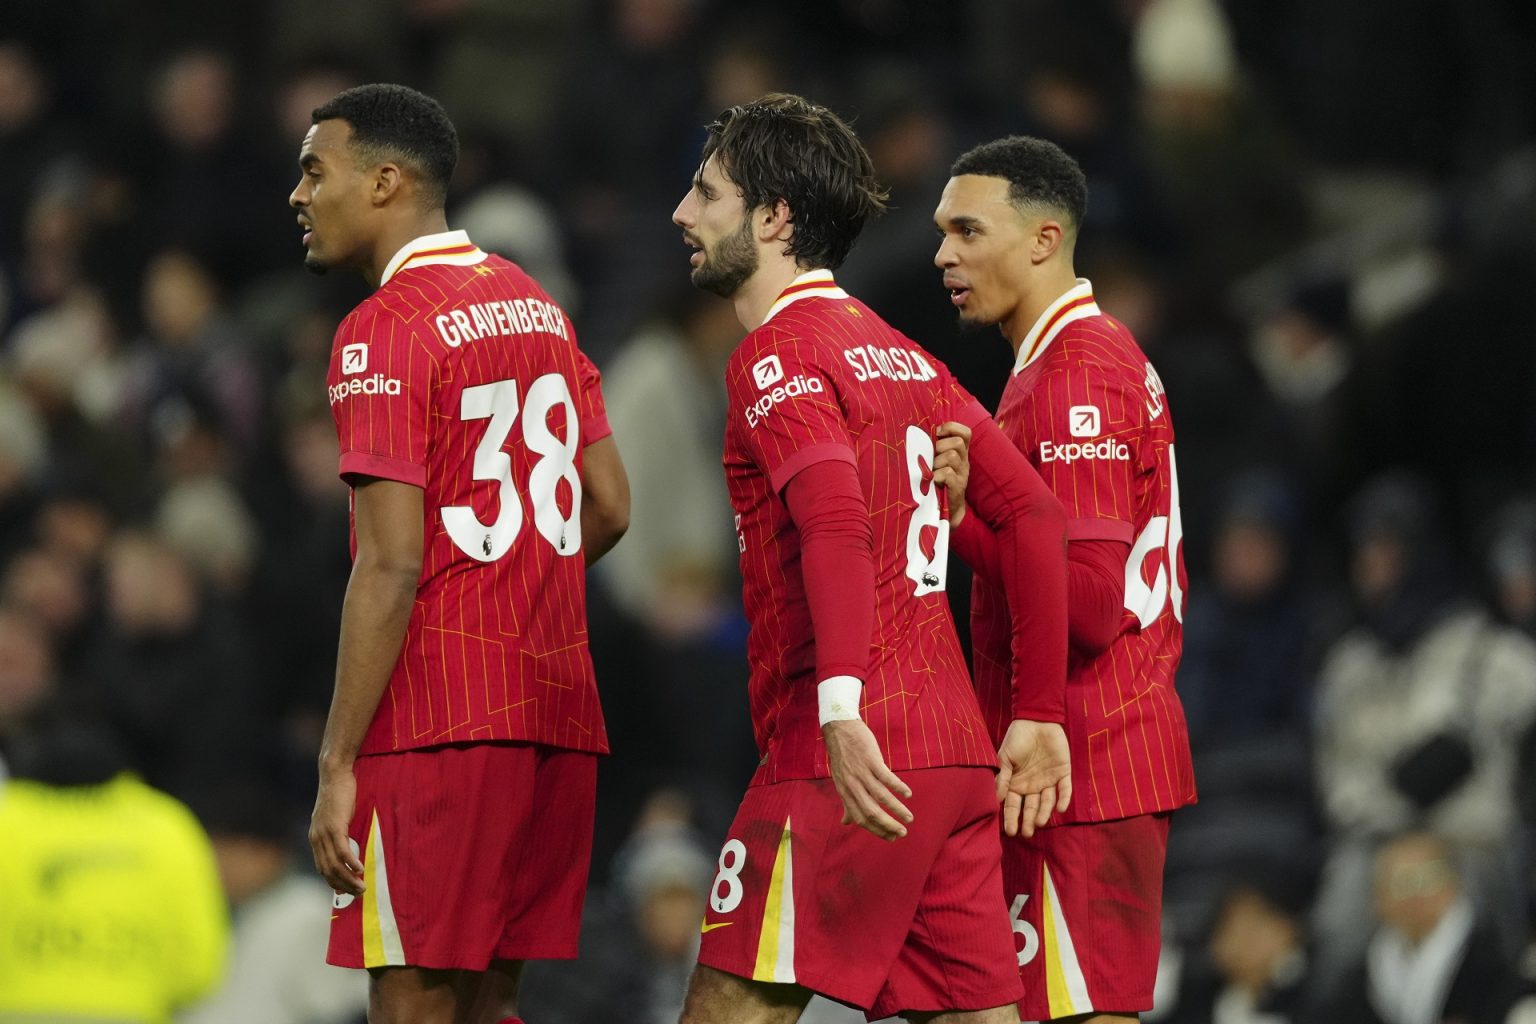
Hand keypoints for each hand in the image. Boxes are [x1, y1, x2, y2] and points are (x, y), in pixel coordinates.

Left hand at [310, 764, 364, 895]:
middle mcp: (316, 838)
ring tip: (362, 886)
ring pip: (335, 864)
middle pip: (328, 870)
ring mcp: (324, 833)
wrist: (335, 774)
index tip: (346, 891)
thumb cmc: (339, 793)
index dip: (333, 882)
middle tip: (358, 892)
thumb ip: (338, 831)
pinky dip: (351, 862)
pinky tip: (360, 869)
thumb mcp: (335, 816)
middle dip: (343, 885)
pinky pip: (343, 850)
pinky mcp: (334, 826)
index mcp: (315, 838)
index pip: (322, 867)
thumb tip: (349, 843)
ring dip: (349, 878)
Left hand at [822, 719, 913, 840]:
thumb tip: (846, 823)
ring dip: (897, 809)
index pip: (861, 818)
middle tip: (903, 833)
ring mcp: (861, 772)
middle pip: (871, 811)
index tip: (891, 837)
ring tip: (909, 818)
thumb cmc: (842, 757)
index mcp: (845, 792)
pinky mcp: (871, 759)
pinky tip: (908, 794)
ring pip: (881, 796)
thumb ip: (846, 802)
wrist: (839, 729)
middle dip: (888, 825)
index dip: (876, 830)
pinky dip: (898, 787)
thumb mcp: (840, 781)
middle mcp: (853, 785)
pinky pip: (886, 777)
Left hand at [933, 422, 971, 527]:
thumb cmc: (937, 481)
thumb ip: (934, 448)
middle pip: (957, 442)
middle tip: (932, 458)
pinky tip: (932, 481)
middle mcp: (964, 461)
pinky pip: (948, 473)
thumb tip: (918, 433)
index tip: (937, 433)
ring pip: (952, 456)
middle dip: (940, 446)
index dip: (951, 428)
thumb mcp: (937, 462)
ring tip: (931, 471)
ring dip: (937, 462)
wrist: (946, 509)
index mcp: (960, 453)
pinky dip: (936, 475)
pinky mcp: (958, 487)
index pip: (965, 433)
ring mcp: (962, 474)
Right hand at [995, 719, 1072, 837]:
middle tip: (1026, 833)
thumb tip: (997, 799)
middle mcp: (1033, 786)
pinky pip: (1065, 789)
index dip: (1011, 818)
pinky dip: (1063, 798)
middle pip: (1031, 808)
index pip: (1014, 805)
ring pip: (1047, 802)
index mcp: (1017, 784)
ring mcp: (1048, 780)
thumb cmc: (1017, 738)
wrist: (1036, 720)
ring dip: (1044, 813)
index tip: (1010, 831)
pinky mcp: (1063, 773)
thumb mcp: (1004, 757)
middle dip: (1028, 821)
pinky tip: (1060, 808)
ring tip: (1039, 823)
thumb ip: (1002, 778)